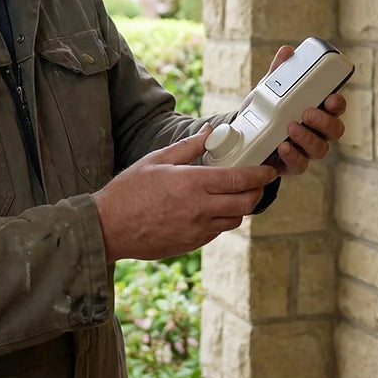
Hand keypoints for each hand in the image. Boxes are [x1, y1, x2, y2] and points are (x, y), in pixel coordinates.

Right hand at [93, 125, 277, 263]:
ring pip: (234, 220)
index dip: (260, 175)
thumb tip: (209, 133)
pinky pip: (217, 232)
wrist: (108, 227)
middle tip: (257, 183)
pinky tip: (210, 209)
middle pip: (246, 203)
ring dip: (240, 208)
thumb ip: (188, 146)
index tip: (269, 170)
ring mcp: (196, 230)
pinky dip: (221, 220)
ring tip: (232, 195)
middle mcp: (199, 208)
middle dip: (257, 192)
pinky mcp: (191, 244)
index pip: (239, 179)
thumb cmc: (129, 191)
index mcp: (192, 183)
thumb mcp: (156, 159)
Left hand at [249, 45, 347, 175]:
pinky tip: (282, 147)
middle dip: (324, 121)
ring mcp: (307, 149)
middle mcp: (318, 131)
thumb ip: (279, 72)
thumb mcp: (269, 89)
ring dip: (308, 138)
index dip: (338, 103)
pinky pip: (300, 165)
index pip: (337, 107)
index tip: (331, 98)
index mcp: (318, 110)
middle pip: (335, 130)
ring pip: (320, 149)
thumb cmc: (266, 109)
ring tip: (291, 127)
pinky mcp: (293, 164)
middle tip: (308, 112)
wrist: (244, 135)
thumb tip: (286, 51)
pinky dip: (292, 156)